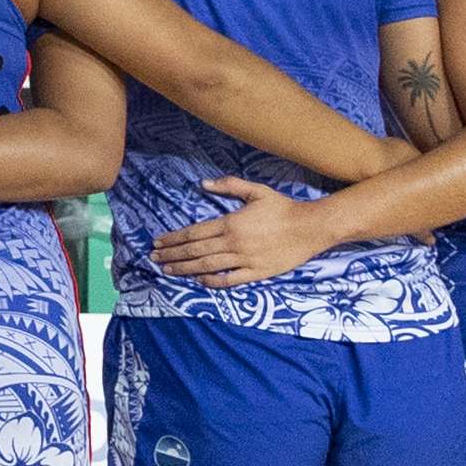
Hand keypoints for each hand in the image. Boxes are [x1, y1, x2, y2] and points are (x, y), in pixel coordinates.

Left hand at [151, 175, 348, 286]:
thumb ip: (229, 186)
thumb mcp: (256, 191)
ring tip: (167, 270)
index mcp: (231, 223)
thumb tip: (203, 183)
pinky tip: (199, 281)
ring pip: (208, 266)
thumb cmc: (283, 207)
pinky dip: (213, 282)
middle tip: (154, 257)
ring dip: (185, 269)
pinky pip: (230, 280)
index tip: (158, 242)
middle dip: (172, 254)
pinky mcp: (258, 272)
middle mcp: (235, 243)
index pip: (194, 232)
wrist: (311, 227)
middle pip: (196, 250)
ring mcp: (245, 259)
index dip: (174, 238)